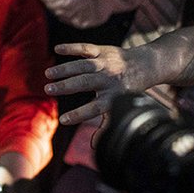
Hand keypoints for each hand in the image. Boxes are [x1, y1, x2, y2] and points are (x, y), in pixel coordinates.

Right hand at [44, 42, 162, 126]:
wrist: (145, 65)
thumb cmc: (128, 90)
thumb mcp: (120, 107)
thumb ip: (106, 124)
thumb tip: (94, 145)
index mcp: (113, 96)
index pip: (94, 108)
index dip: (79, 115)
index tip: (63, 120)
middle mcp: (109, 79)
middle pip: (85, 83)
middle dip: (66, 86)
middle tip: (48, 89)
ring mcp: (105, 64)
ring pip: (83, 65)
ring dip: (65, 69)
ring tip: (49, 74)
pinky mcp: (102, 51)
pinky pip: (85, 48)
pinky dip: (71, 48)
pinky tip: (57, 49)